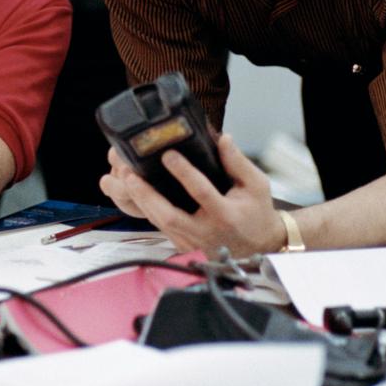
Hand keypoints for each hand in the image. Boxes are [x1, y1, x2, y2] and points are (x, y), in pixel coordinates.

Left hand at [101, 133, 285, 256]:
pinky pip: (160, 228)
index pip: (201, 191)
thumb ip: (237, 162)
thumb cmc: (256, 212)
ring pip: (160, 223)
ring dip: (140, 202)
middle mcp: (206, 231)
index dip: (183, 172)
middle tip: (130, 174)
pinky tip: (135, 194)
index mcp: (225, 214)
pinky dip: (146, 210)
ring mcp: (192, 241)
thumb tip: (222, 138)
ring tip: (126, 180)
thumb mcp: (256, 184)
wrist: (259, 247)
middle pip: (169, 215)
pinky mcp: (184, 245)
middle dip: (147, 195)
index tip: (168, 154)